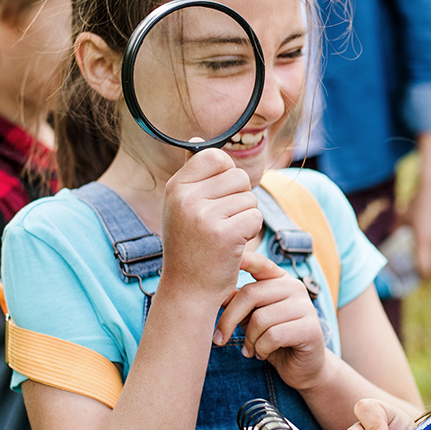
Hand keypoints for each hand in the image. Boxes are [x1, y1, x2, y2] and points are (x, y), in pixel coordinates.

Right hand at [161, 149, 260, 300]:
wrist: (188, 290)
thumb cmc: (190, 246)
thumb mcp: (182, 207)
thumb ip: (193, 174)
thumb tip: (199, 139)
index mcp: (176, 187)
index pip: (215, 156)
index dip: (226, 175)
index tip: (219, 197)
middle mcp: (186, 198)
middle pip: (238, 177)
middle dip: (239, 200)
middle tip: (221, 223)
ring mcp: (204, 216)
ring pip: (249, 198)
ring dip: (245, 218)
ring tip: (225, 236)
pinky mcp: (225, 234)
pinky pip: (255, 218)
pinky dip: (251, 233)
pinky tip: (233, 246)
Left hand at [216, 252, 327, 388]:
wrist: (303, 367)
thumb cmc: (273, 339)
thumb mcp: (251, 317)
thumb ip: (238, 302)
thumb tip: (215, 290)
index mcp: (279, 279)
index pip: (260, 263)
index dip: (244, 259)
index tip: (224, 257)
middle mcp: (294, 287)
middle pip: (250, 294)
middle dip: (228, 320)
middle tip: (219, 339)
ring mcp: (305, 306)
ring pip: (260, 319)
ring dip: (249, 340)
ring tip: (250, 349)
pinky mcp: (310, 328)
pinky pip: (273, 336)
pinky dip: (261, 349)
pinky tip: (262, 354)